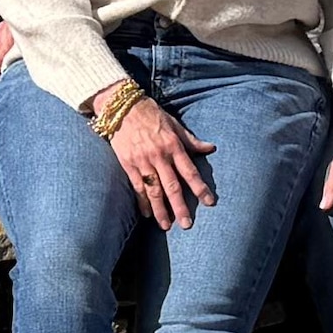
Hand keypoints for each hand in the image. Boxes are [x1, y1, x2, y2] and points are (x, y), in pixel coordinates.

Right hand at [107, 87, 216, 228]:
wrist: (122, 107)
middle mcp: (159, 155)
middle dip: (180, 206)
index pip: (190, 171)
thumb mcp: (174, 124)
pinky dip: (142, 201)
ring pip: (154, 190)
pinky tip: (147, 213)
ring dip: (161, 210)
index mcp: (173, 145)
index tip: (209, 202)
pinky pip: (137, 186)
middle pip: (172, 186)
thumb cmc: (151, 114)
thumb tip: (210, 148)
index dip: (200, 188)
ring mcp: (143, 161)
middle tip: (187, 224)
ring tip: (166, 226)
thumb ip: (191, 140)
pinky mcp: (128, 164)